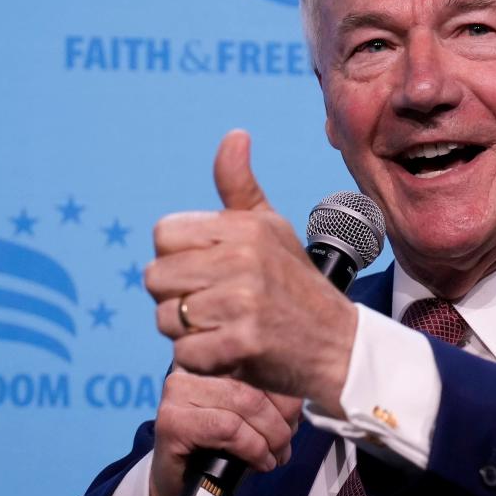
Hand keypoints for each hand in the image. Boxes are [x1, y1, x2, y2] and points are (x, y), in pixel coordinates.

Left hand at [144, 129, 357, 409]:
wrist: (340, 344)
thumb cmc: (297, 286)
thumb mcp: (272, 228)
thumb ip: (240, 187)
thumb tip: (234, 135)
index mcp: (245, 227)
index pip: (164, 234)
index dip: (177, 257)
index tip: (207, 272)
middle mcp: (244, 258)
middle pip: (156, 278)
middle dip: (176, 298)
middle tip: (214, 306)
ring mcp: (244, 301)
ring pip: (166, 318)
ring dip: (187, 333)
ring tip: (223, 328)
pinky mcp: (244, 342)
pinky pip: (184, 353)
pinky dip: (201, 360)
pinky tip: (230, 351)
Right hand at [148, 369, 300, 495]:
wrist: (184, 488)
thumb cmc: (220, 448)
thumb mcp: (250, 415)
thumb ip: (270, 397)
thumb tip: (301, 394)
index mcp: (213, 357)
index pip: (260, 362)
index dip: (286, 394)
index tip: (295, 420)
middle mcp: (191, 367)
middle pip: (254, 385)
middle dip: (280, 420)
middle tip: (286, 445)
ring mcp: (177, 393)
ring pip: (244, 404)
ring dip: (270, 437)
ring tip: (276, 456)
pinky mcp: (171, 422)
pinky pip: (228, 428)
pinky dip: (252, 448)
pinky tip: (260, 462)